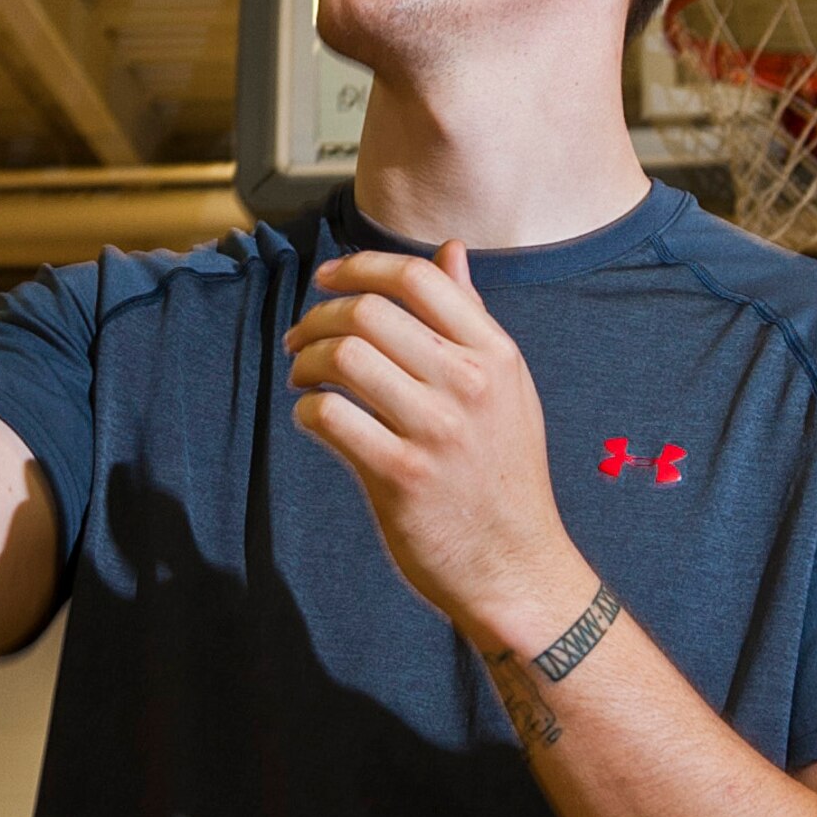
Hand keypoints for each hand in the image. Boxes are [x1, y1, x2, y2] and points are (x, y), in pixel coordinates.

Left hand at [285, 244, 592, 649]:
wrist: (516, 565)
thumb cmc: (503, 472)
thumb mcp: (508, 386)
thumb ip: (472, 317)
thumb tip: (451, 251)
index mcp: (495, 354)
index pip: (418, 278)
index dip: (359, 266)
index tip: (327, 279)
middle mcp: (468, 384)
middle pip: (369, 312)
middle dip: (318, 316)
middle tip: (301, 337)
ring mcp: (434, 431)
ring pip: (343, 358)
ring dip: (306, 361)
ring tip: (301, 376)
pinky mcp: (400, 477)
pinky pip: (330, 418)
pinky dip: (307, 411)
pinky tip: (312, 418)